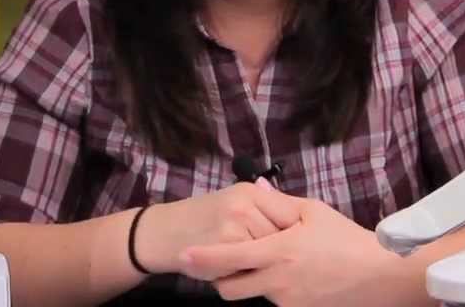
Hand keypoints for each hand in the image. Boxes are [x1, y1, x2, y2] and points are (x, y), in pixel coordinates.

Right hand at [134, 181, 292, 274]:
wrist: (164, 232)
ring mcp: (235, 225)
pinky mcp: (225, 247)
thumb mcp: (234, 204)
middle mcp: (245, 203)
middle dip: (281, 250)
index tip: (298, 246)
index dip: (296, 234)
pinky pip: (251, 266)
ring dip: (267, 263)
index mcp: (251, 191)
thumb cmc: (204, 220)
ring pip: (269, 252)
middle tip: (277, 259)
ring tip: (255, 264)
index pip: (291, 213)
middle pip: (283, 235)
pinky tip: (241, 271)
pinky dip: (250, 273)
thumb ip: (264, 209)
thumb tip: (299, 218)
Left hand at [180, 181, 413, 306]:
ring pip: (253, 295)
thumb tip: (253, 184)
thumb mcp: (313, 211)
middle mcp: (277, 282)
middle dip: (221, 279)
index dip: (202, 258)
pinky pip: (275, 301)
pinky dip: (274, 289)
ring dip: (251, 283)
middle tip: (227, 263)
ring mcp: (287, 302)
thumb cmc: (347, 238)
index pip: (228, 258)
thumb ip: (278, 201)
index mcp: (278, 252)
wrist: (381, 276)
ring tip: (271, 263)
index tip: (184, 254)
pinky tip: (294, 275)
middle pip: (229, 290)